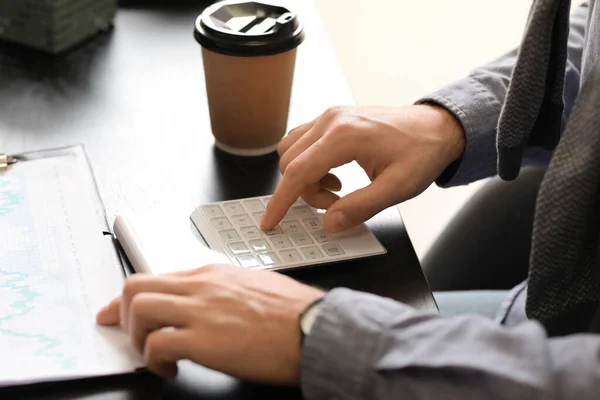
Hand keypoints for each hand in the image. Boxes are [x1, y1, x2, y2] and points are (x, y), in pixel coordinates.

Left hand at [96, 265, 324, 384]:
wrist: (314, 327)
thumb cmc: (292, 312)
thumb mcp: (252, 287)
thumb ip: (221, 292)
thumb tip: (201, 305)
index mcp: (212, 274)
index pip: (156, 277)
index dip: (128, 299)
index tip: (116, 312)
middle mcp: (201, 286)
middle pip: (136, 286)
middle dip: (124, 315)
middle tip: (132, 337)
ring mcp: (201, 311)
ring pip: (138, 309)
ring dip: (136, 337)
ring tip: (154, 355)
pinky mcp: (204, 339)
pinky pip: (156, 346)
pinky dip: (153, 362)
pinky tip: (171, 369)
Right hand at [261, 104, 464, 231]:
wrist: (437, 127)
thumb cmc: (421, 153)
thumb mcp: (397, 188)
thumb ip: (360, 207)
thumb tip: (329, 223)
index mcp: (344, 136)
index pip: (298, 172)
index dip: (280, 201)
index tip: (269, 222)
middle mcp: (331, 120)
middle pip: (291, 163)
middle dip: (304, 193)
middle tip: (336, 205)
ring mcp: (330, 116)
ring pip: (292, 151)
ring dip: (305, 178)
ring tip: (336, 190)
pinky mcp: (332, 119)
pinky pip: (303, 142)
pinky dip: (309, 164)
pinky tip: (334, 174)